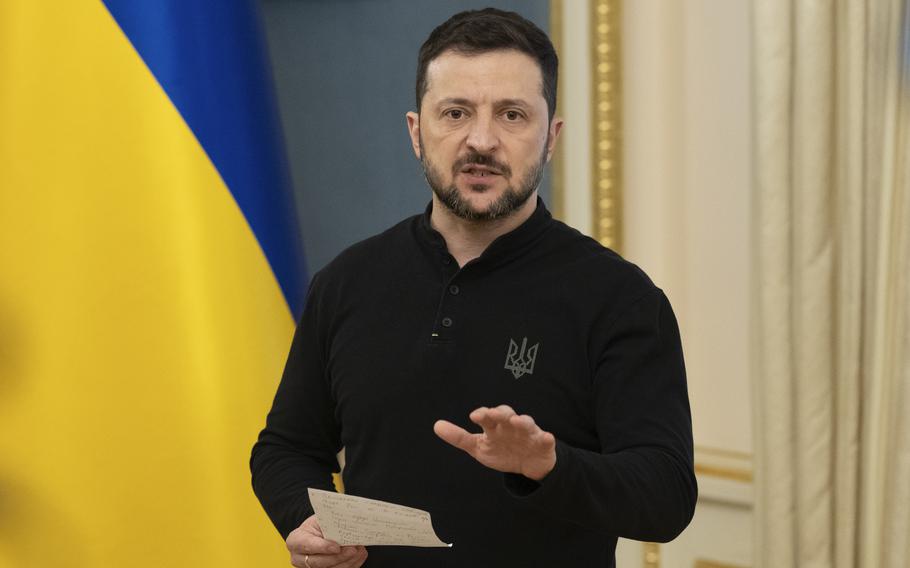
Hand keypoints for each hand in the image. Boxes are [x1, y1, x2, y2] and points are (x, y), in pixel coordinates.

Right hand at [286, 514, 367, 567]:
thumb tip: (348, 523)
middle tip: (353, 549)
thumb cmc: (318, 525)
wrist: (316, 534)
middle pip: (319, 562)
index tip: (337, 547)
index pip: (307, 545)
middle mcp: (299, 558)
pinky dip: (351, 564)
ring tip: (359, 551)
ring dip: (347, 562)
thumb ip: (330, 523)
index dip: (322, 547)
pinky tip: (359, 556)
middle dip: (338, 557)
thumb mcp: (320, 519)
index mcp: (295, 541)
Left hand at [433, 405, 556, 480]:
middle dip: (501, 413)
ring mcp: (528, 434)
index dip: (482, 414)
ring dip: (523, 422)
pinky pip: (546, 439)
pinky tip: (547, 437)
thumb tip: (436, 426)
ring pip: (526, 423)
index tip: (474, 416)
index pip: (487, 416)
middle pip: (507, 414)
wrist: (528, 464)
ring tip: (518, 421)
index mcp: (495, 426)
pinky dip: (547, 438)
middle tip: (494, 414)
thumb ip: (458, 437)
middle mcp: (511, 426)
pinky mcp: (543, 443)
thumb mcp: (478, 447)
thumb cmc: (501, 450)